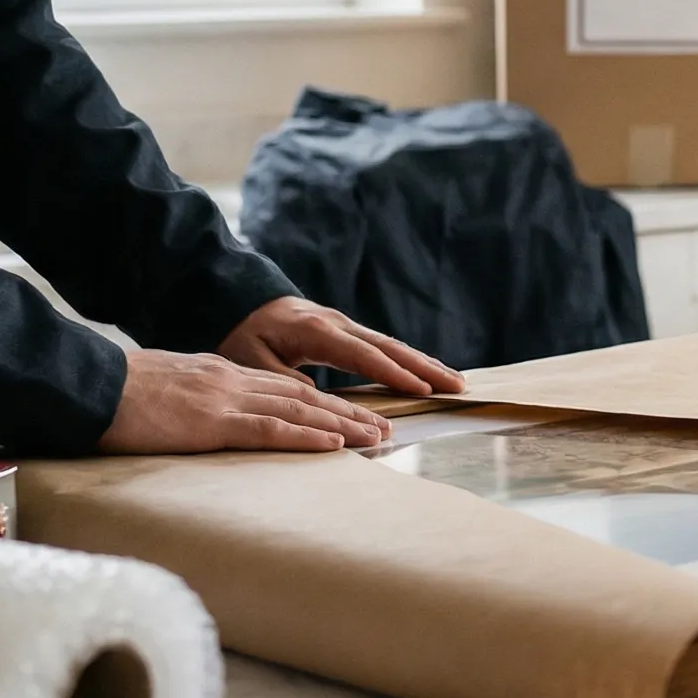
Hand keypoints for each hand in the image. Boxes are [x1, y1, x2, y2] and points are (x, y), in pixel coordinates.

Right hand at [98, 348, 391, 453]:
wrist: (91, 386)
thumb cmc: (117, 394)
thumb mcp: (167, 390)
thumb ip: (195, 400)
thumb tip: (206, 417)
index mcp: (221, 375)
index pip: (284, 387)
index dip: (322, 402)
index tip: (352, 415)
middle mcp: (232, 382)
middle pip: (303, 395)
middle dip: (347, 412)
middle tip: (383, 427)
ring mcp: (225, 400)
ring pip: (298, 410)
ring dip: (342, 425)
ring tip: (376, 438)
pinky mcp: (212, 422)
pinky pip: (270, 429)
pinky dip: (307, 436)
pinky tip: (335, 445)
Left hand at [216, 297, 466, 397]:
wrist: (239, 299)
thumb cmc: (242, 333)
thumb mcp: (251, 360)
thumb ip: (283, 379)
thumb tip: (318, 398)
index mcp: (317, 331)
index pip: (364, 355)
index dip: (394, 373)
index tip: (424, 390)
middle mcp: (337, 324)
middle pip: (389, 347)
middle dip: (426, 367)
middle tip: (458, 386)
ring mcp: (344, 325)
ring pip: (392, 345)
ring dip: (424, 363)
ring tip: (455, 382)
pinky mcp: (344, 330)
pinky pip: (382, 346)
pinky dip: (408, 360)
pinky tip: (426, 373)